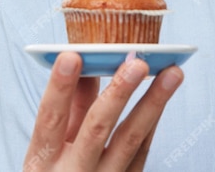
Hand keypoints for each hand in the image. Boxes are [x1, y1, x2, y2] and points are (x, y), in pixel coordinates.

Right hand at [23, 52, 182, 171]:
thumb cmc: (60, 171)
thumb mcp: (53, 146)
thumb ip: (71, 107)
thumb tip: (87, 64)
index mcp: (42, 161)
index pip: (50, 119)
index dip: (59, 88)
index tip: (71, 55)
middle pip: (96, 130)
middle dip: (118, 93)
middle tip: (138, 63)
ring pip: (130, 140)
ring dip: (153, 103)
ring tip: (172, 73)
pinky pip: (142, 150)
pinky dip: (153, 120)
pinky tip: (163, 95)